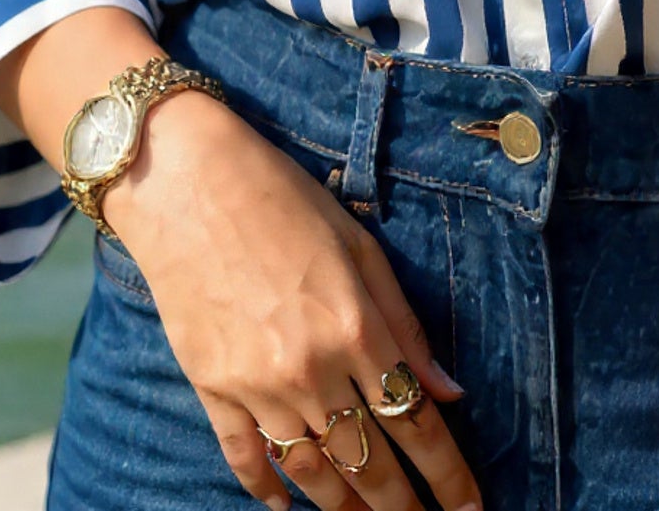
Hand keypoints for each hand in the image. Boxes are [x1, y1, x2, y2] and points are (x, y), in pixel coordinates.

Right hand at [104, 88, 482, 510]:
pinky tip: (284, 509)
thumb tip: (448, 391)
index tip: (472, 508)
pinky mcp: (212, 387)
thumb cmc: (282, 197)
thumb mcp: (360, 244)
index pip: (416, 422)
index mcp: (356, 328)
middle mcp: (310, 369)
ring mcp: (256, 385)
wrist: (186, 182)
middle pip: (368, 461)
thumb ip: (404, 323)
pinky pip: (245, 457)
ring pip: (310, 473)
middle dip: (403, 506)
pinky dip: (266, 490)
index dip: (448, 474)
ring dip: (344, 509)